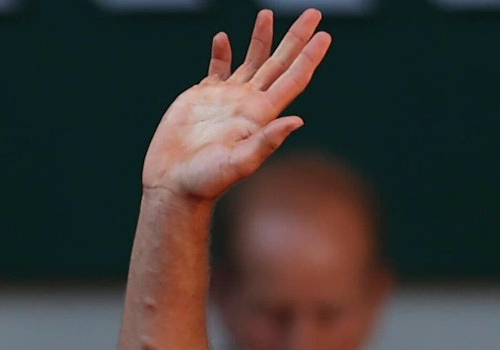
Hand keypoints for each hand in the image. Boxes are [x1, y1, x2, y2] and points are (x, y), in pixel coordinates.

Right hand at [141, 9, 331, 203]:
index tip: (325, 35)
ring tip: (268, 14)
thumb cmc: (207, 180)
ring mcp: (227, 98)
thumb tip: (298, 120)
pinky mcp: (203, 97)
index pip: (293, 78)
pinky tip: (224, 38)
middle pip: (279, 62)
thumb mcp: (241, 162)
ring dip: (262, 38)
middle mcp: (249, 103)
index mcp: (262, 114)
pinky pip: (217, 68)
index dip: (310, 57)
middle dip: (296, 37)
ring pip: (251, 60)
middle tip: (314, 13)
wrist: (174, 184)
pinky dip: (222, 52)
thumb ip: (268, 141)